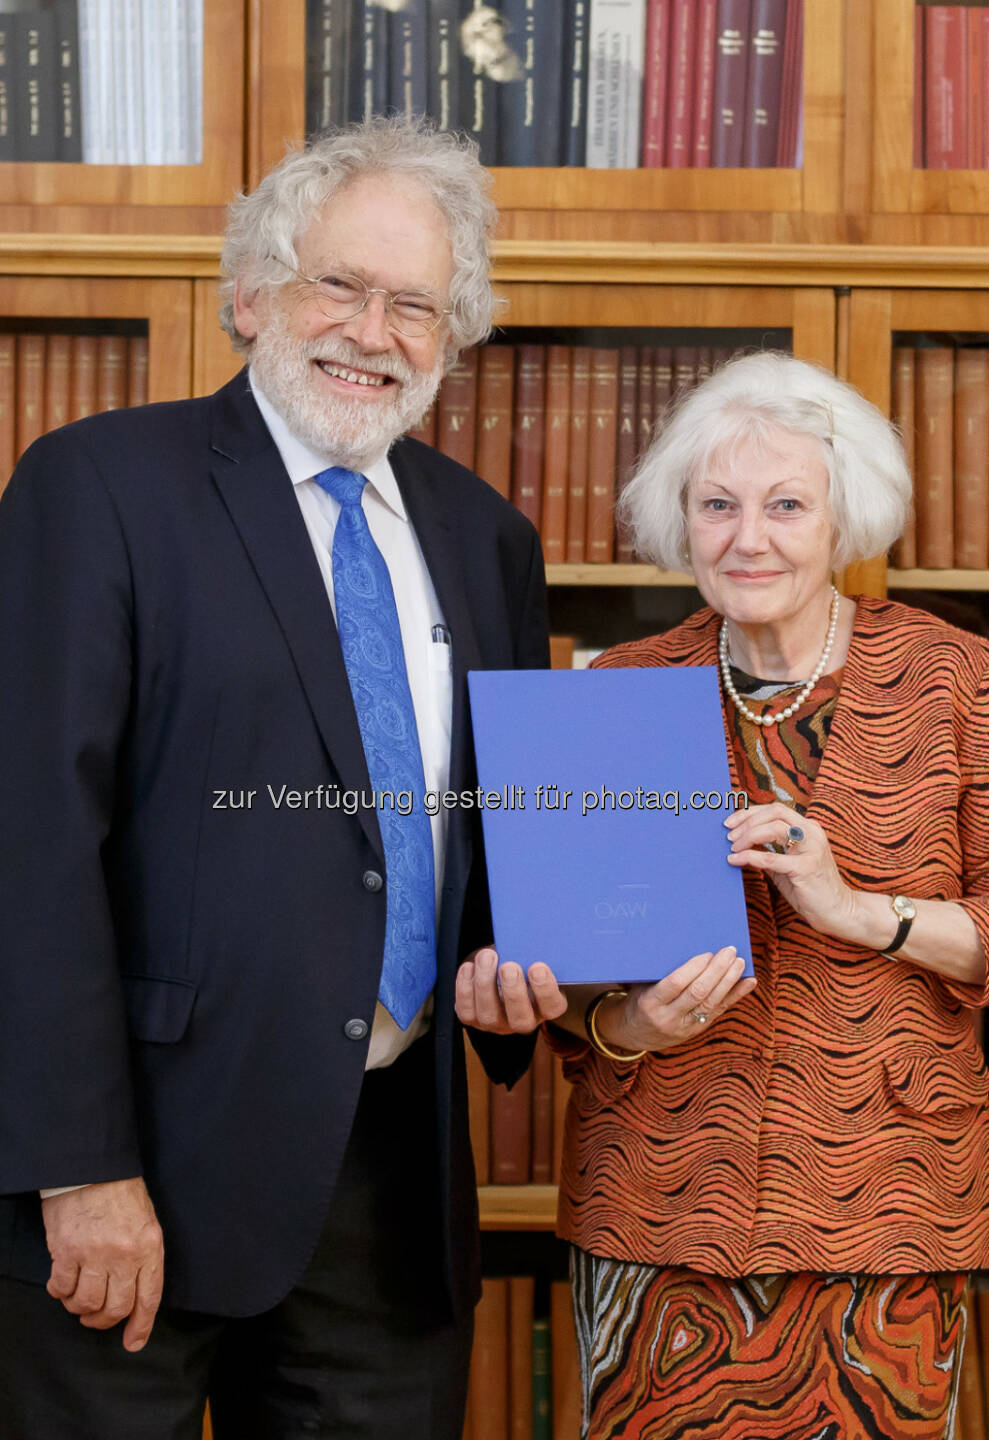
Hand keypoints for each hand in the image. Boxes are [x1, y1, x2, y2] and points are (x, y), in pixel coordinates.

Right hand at [42, 1177, 163, 1351]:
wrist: (93, 1166)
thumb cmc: (121, 1193)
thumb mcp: (146, 1222)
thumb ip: (144, 1257)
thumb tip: (135, 1296)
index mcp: (149, 1246)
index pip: (148, 1298)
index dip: (141, 1326)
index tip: (133, 1343)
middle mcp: (124, 1254)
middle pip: (115, 1308)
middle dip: (103, 1321)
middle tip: (95, 1317)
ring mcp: (94, 1254)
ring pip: (86, 1304)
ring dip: (80, 1308)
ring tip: (78, 1298)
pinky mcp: (67, 1251)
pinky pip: (61, 1289)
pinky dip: (59, 1292)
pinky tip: (60, 1283)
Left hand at [455, 947, 567, 1033]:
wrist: (502, 970)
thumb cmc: (523, 961)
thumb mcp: (534, 958)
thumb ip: (535, 953)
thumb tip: (528, 937)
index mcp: (546, 1006)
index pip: (552, 1006)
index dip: (545, 989)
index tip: (537, 967)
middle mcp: (523, 1021)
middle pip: (520, 1019)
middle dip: (513, 992)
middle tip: (509, 966)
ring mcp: (497, 1024)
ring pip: (489, 1015)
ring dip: (485, 984)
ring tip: (486, 957)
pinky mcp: (474, 1019)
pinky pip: (467, 1011)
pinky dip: (465, 988)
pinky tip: (470, 967)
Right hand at [597, 946, 755, 1053]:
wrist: (635, 1033)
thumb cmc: (638, 999)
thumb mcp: (640, 985)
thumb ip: (658, 971)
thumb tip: (686, 943)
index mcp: (650, 1003)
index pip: (675, 984)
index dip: (693, 968)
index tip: (707, 953)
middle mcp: (669, 1017)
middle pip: (698, 993)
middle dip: (716, 971)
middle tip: (729, 952)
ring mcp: (685, 1026)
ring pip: (711, 1003)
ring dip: (729, 981)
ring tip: (739, 962)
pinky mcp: (697, 1030)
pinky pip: (720, 1011)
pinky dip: (736, 995)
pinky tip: (749, 982)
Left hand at [725, 801, 857, 937]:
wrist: (838, 911)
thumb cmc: (810, 889)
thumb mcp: (785, 865)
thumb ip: (768, 852)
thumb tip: (740, 843)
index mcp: (808, 829)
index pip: (776, 810)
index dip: (750, 812)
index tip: (731, 822)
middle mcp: (812, 833)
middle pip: (774, 812)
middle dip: (747, 820)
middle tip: (729, 834)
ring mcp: (812, 848)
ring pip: (774, 828)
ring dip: (748, 835)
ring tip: (733, 847)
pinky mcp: (807, 867)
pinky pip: (772, 857)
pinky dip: (750, 856)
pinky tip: (735, 860)